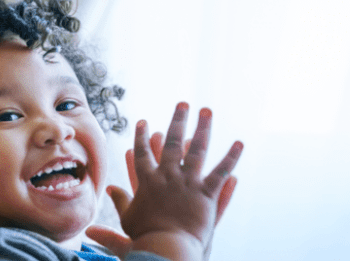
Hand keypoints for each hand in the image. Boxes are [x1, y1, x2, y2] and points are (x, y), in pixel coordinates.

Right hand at [88, 103, 242, 260]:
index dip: (142, 136)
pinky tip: (239, 142)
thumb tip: (110, 189)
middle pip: (171, 142)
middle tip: (182, 103)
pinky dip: (231, 157)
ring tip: (206, 110)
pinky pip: (220, 172)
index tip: (143, 121)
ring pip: (196, 150)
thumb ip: (121, 201)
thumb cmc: (144, 236)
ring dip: (202, 128)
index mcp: (148, 181)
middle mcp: (168, 176)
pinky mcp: (206, 194)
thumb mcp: (129, 218)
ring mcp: (188, 182)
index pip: (143, 153)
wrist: (166, 247)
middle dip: (177, 120)